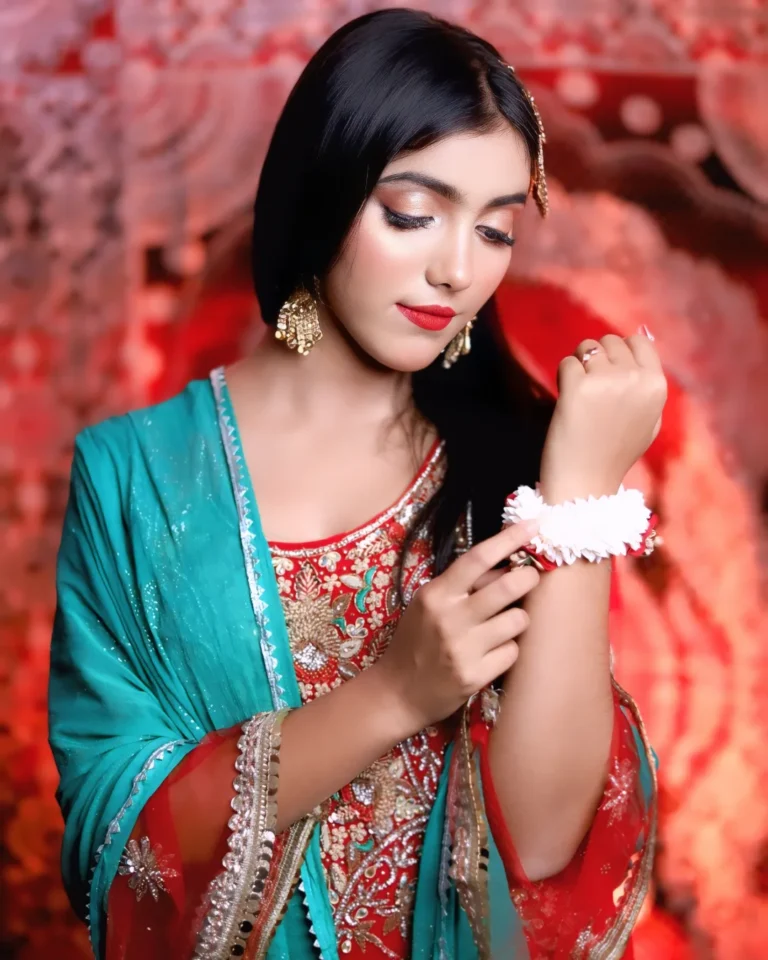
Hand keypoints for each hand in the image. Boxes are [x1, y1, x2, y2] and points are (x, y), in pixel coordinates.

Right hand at [374, 521, 539, 730]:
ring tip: (503, 625)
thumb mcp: (428, 605)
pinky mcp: (475, 676)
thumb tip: (506, 565)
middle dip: (529, 578)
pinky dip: (509, 650)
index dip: (510, 539)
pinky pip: (513, 652)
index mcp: (436, 594)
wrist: (397, 693)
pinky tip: (492, 654)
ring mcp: (463, 648)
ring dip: (518, 619)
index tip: (535, 524)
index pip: (478, 558)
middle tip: (530, 578)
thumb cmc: (416, 642)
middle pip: (508, 585)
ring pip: (518, 620)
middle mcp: (449, 618)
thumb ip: (462, 586)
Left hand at [540, 333, 666, 502]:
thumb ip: (647, 380)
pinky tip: (568, 403)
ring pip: (586, 348)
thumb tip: (643, 335)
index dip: (618, 354)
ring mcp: (606, 381)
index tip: (609, 375)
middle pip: (609, 341)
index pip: (638, 341)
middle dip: (596, 358)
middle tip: (592, 390)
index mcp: (656, 386)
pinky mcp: (578, 387)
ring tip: (581, 396)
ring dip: (579, 366)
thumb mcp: (649, 417)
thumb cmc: (615, 451)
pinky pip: (567, 364)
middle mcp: (635, 378)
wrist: (586, 481)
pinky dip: (564, 379)